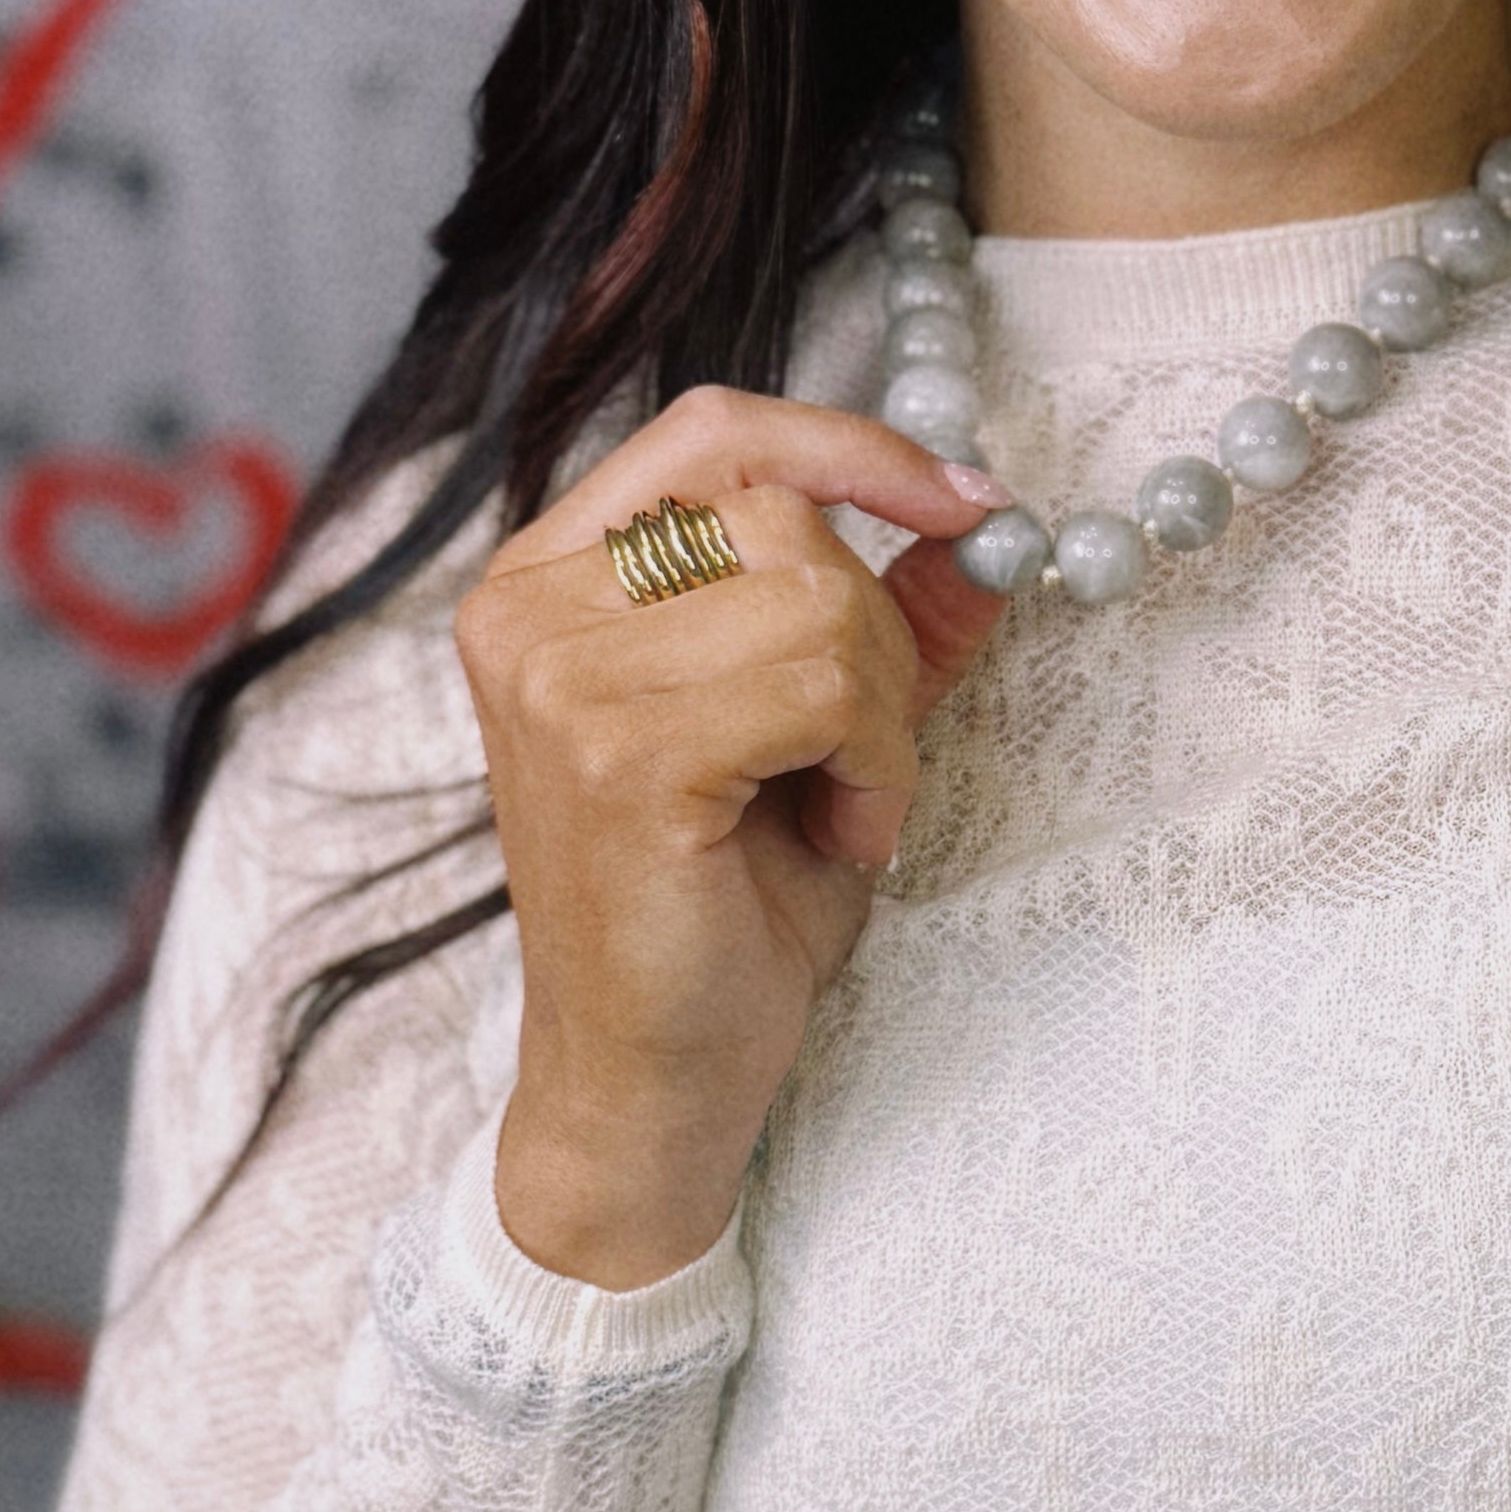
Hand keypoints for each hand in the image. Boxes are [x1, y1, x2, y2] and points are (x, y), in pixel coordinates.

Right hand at [456, 383, 1005, 1286]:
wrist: (651, 1079)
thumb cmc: (720, 910)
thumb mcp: (818, 733)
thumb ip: (888, 619)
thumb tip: (981, 526)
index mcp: (550, 580)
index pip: (715, 431)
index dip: (853, 447)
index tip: (966, 503)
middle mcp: (529, 609)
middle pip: (787, 515)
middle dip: (878, 635)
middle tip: (863, 755)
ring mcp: (560, 677)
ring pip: (819, 597)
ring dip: (881, 715)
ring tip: (842, 805)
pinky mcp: (619, 753)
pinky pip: (823, 685)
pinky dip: (875, 764)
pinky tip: (841, 835)